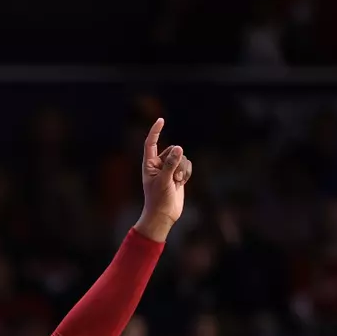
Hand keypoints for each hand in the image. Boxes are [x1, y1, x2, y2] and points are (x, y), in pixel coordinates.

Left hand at [134, 119, 192, 242]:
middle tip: (174, 176)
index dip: (155, 131)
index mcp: (149, 164)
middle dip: (177, 161)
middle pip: (173, 150)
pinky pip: (187, 165)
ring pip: (182, 158)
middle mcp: (159, 165)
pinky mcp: (178, 175)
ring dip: (183, 169)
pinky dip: (187, 173)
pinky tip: (182, 183)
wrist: (164, 215)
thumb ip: (171, 164)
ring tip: (177, 182)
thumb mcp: (164, 181)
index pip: (151, 143)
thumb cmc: (158, 199)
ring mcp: (169, 169)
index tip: (161, 120)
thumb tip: (179, 148)